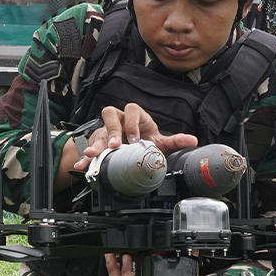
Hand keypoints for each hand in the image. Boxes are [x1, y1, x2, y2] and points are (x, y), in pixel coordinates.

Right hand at [54, 103, 198, 195]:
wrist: (127, 148)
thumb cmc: (142, 141)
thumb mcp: (158, 141)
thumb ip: (174, 141)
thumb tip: (193, 140)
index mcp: (135, 117)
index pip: (133, 110)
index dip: (132, 123)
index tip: (134, 139)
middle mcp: (119, 120)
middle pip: (111, 115)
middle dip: (113, 130)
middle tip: (115, 145)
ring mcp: (106, 131)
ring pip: (99, 130)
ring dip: (97, 143)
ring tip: (95, 154)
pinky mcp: (97, 143)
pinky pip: (89, 148)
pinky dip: (85, 158)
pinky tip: (83, 165)